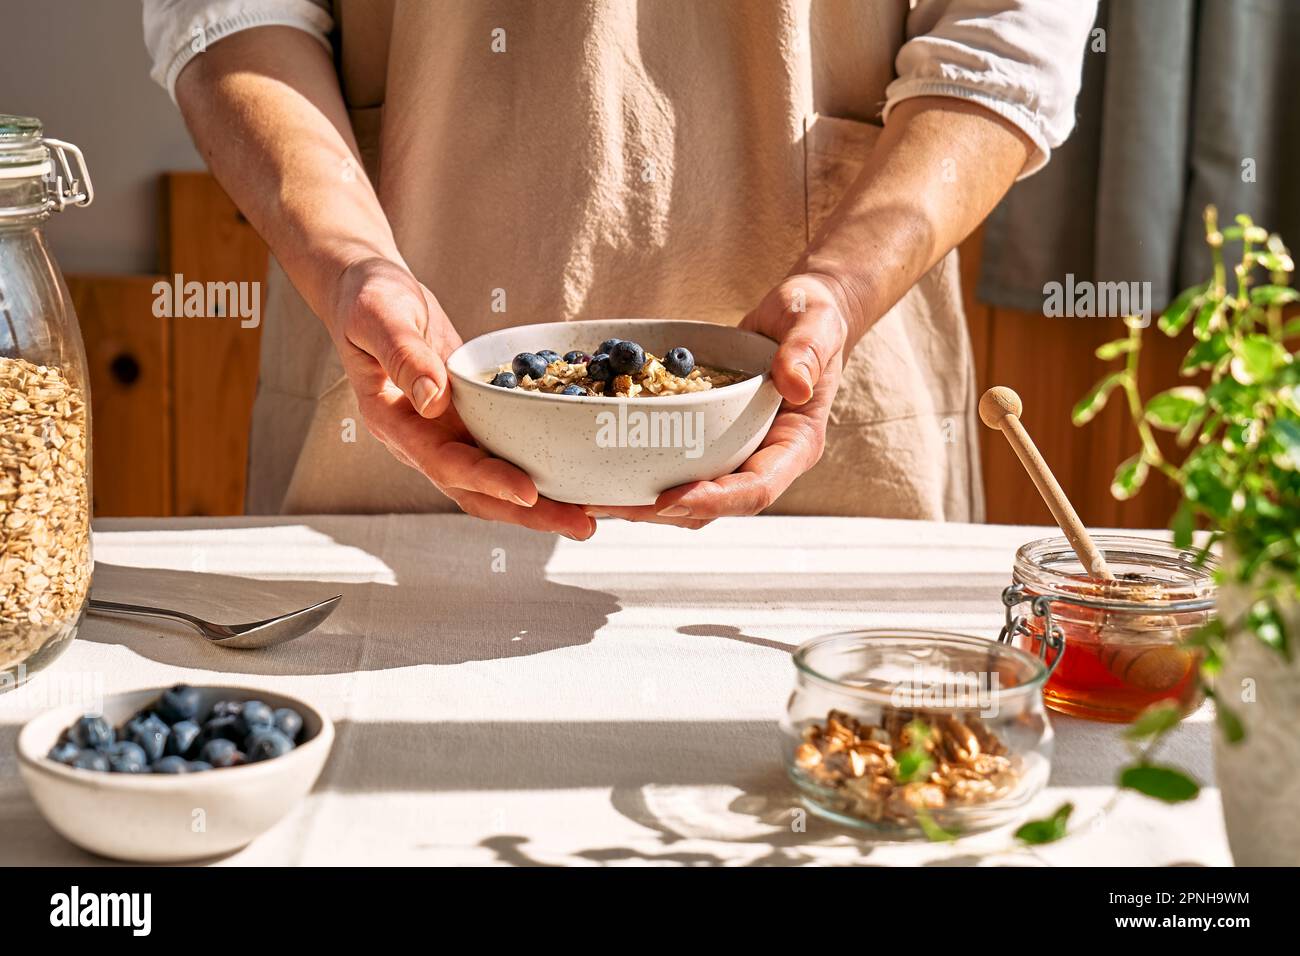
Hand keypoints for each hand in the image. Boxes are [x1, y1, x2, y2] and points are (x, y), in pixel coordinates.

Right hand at [328, 257, 594, 537]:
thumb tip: (433, 399)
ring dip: (543, 503)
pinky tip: (580, 474)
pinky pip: (508, 452)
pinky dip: (543, 467)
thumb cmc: (369, 299)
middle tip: (582, 525)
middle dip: (530, 513)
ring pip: (498, 482)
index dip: (488, 480)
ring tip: (592, 516)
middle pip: (479, 492)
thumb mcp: (380, 317)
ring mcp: (450, 435)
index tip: (528, 492)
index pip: (445, 464)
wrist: (370, 294)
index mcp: (396, 424)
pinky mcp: (471, 423)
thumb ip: (403, 356)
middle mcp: (425, 441)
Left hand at [593, 274, 848, 527]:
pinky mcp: (711, 442)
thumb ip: (807, 351)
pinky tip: (603, 470)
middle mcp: (764, 460)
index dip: (713, 501)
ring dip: (644, 504)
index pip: (756, 489)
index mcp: (795, 446)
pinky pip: (678, 467)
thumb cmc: (813, 317)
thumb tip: (794, 385)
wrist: (799, 314)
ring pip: (691, 498)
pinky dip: (643, 474)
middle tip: (610, 506)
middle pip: (715, 506)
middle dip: (663, 513)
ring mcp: (736, 454)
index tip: (668, 501)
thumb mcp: (815, 325)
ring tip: (595, 499)